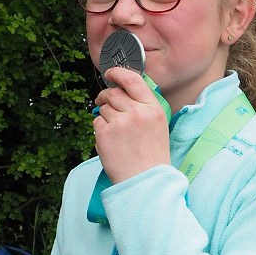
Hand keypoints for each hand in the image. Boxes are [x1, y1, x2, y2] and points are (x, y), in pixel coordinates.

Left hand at [93, 67, 170, 183]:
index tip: (110, 73)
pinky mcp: (105, 134)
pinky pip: (96, 122)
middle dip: (106, 97)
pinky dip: (100, 129)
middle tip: (104, 103)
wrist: (145, 181)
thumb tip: (123, 90)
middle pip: (114, 93)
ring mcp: (120, 123)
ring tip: (115, 132)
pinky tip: (111, 141)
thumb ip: (144, 106)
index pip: (132, 80)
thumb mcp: (159, 126)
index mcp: (153, 109)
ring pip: (103, 107)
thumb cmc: (152, 156)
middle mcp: (137, 113)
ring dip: (104, 115)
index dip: (118, 73)